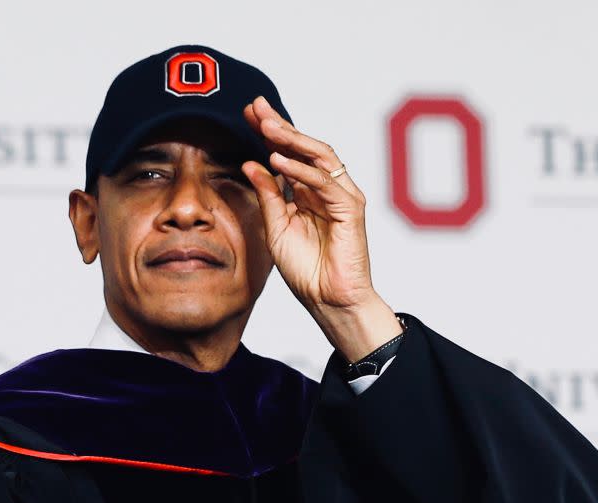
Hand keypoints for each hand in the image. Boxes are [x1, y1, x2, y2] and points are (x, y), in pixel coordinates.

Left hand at [241, 96, 401, 361]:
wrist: (329, 300)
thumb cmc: (307, 270)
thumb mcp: (276, 227)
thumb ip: (268, 195)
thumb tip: (251, 164)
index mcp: (307, 192)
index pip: (289, 154)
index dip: (269, 133)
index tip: (246, 113)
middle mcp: (326, 189)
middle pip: (305, 147)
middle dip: (280, 126)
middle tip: (256, 107)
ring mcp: (341, 197)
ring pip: (319, 157)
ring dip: (291, 139)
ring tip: (265, 125)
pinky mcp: (351, 209)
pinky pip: (325, 182)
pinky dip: (302, 169)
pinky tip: (278, 160)